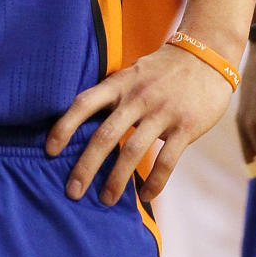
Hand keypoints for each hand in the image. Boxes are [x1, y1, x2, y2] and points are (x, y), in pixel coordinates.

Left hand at [45, 42, 235, 204]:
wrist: (207, 56)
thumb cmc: (163, 69)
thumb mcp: (133, 73)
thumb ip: (113, 95)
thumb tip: (86, 123)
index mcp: (120, 83)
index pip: (84, 103)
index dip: (64, 127)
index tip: (49, 151)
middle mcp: (137, 97)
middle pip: (105, 135)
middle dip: (85, 166)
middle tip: (72, 192)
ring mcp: (162, 112)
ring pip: (133, 151)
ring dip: (117, 180)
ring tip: (106, 200)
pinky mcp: (186, 126)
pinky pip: (166, 160)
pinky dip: (155, 182)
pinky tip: (146, 196)